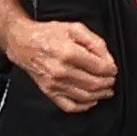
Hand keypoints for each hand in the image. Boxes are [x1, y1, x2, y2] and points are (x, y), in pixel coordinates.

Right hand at [3, 18, 118, 110]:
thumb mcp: (75, 28)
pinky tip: (91, 100)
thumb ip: (95, 42)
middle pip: (94, 84)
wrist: (23, 42)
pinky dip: (84, 106)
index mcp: (68, 53)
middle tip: (111, 79)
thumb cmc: (48, 34)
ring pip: (85, 97)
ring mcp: (54, 84)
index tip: (113, 69)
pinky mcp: (49, 92)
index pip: (99, 68)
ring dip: (100, 95)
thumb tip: (108, 60)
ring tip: (106, 90)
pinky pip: (70, 106)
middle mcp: (61, 71)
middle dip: (108, 82)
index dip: (111, 70)